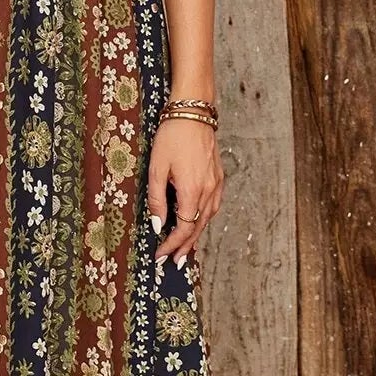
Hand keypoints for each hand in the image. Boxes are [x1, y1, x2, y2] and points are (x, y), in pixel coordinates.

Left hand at [148, 117, 223, 266]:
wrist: (193, 113)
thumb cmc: (172, 136)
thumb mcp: (156, 168)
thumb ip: (157, 199)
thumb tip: (158, 224)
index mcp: (192, 190)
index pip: (183, 228)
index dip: (171, 245)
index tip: (160, 255)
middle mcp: (208, 191)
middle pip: (197, 228)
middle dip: (184, 247)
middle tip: (173, 262)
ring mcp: (216, 184)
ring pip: (207, 219)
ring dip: (195, 236)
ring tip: (184, 250)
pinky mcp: (218, 177)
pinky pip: (212, 206)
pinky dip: (203, 220)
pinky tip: (196, 224)